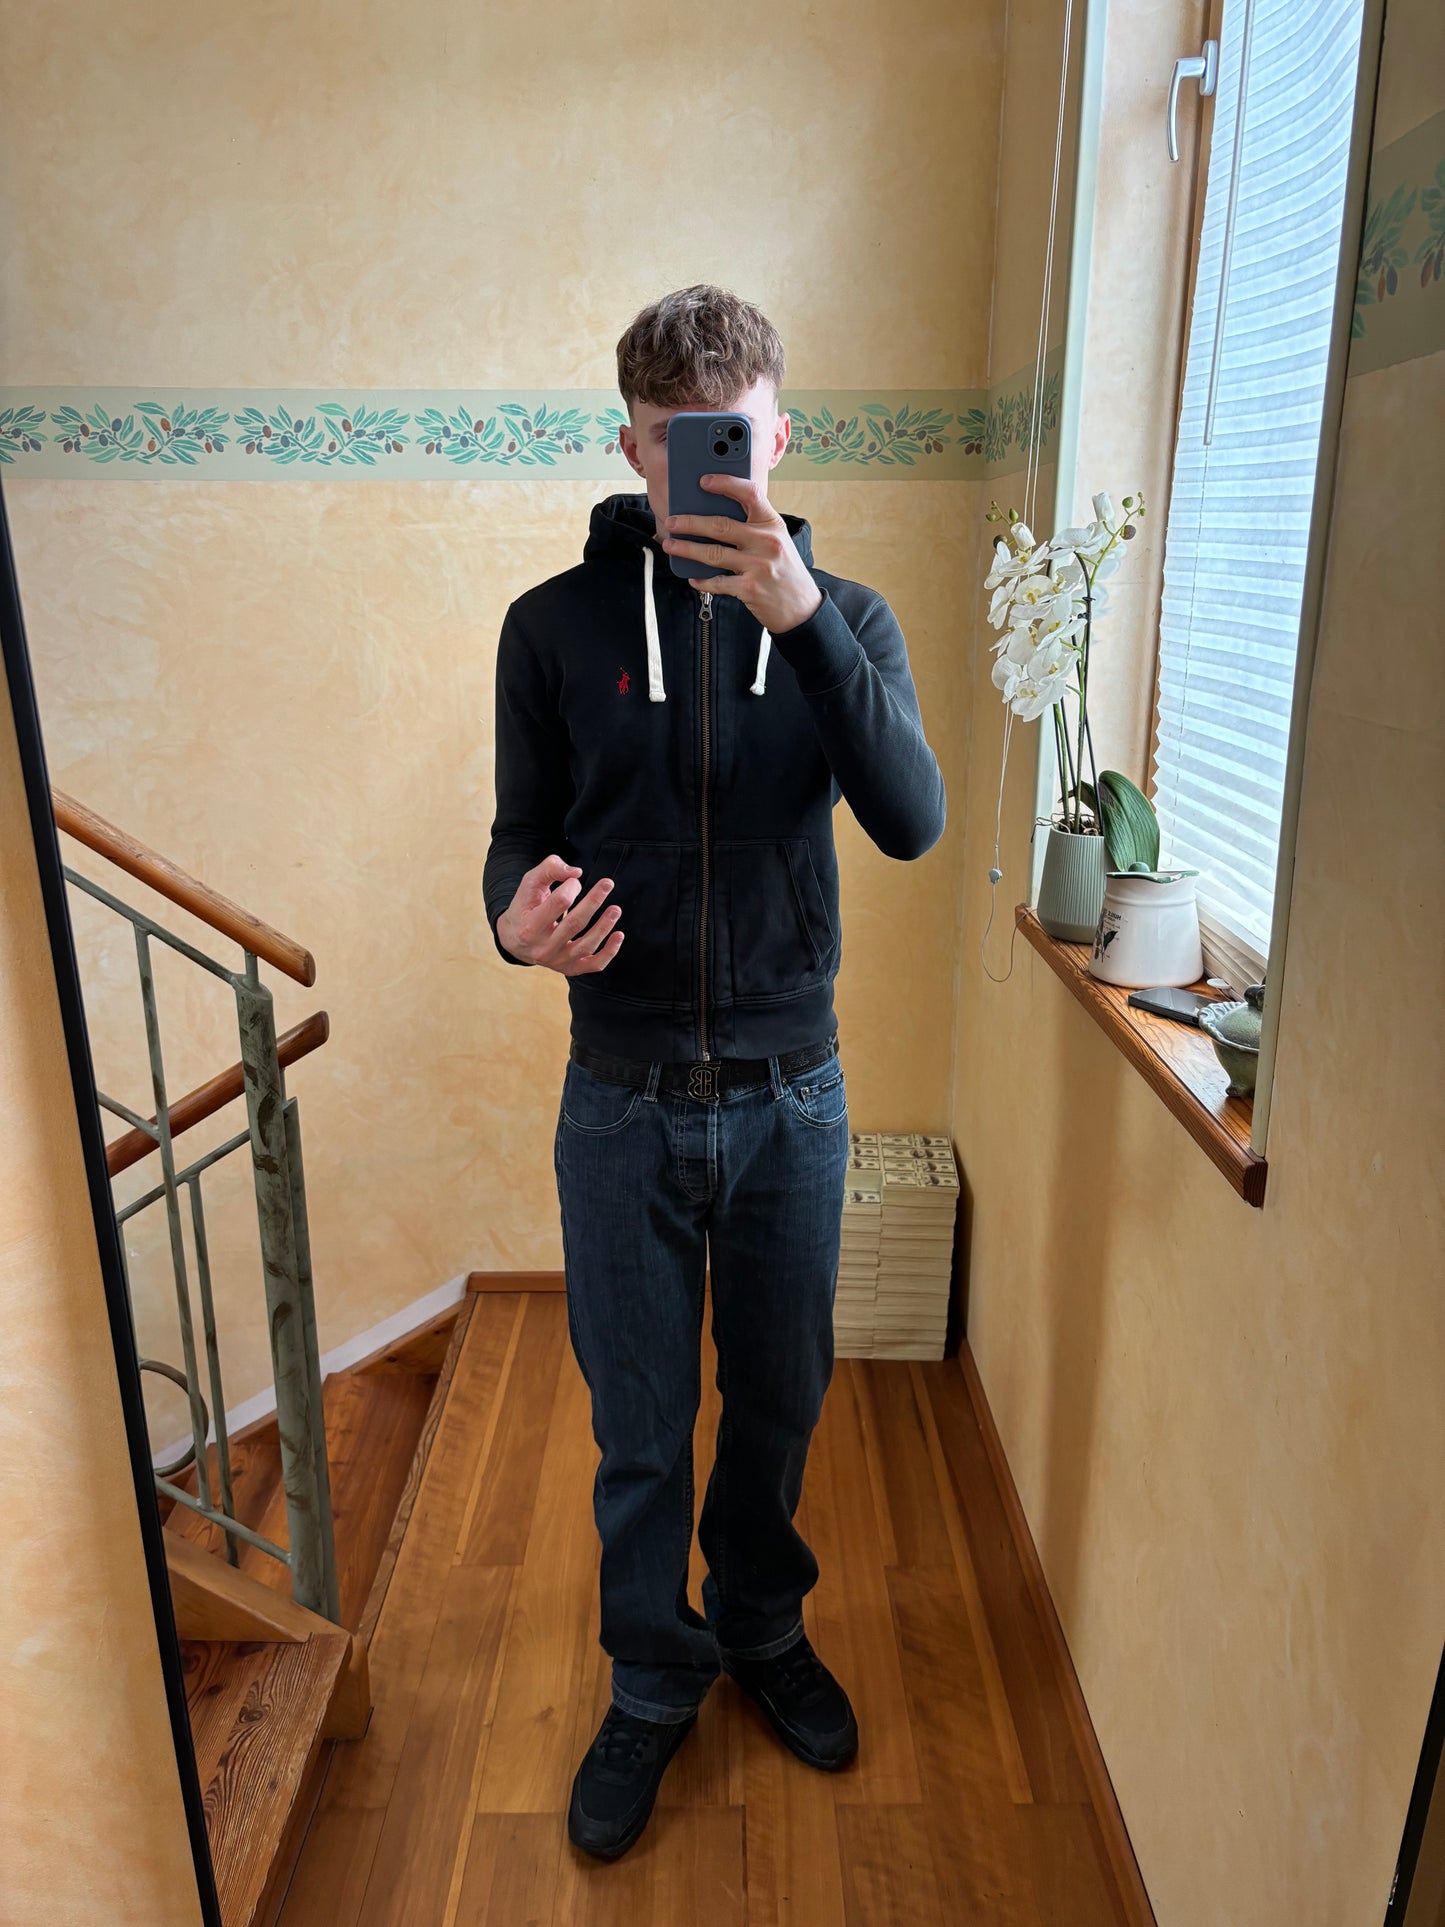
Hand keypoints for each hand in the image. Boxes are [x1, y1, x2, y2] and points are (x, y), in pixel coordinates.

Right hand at [497, 853, 623, 973]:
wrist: (515, 941)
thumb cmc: (525, 907)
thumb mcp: (529, 884)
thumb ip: (549, 870)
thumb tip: (576, 872)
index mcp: (530, 926)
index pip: (558, 903)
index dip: (571, 887)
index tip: (574, 880)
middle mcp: (543, 948)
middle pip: (575, 924)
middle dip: (593, 902)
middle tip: (608, 884)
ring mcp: (557, 961)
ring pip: (586, 945)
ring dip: (604, 926)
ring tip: (616, 909)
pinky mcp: (570, 969)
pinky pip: (594, 964)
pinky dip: (610, 952)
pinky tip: (619, 935)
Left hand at [661, 474, 823, 632]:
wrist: (802, 609)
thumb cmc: (785, 572)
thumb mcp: (778, 542)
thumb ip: (754, 529)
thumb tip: (714, 519)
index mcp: (773, 524)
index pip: (750, 493)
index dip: (725, 483)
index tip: (704, 481)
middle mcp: (767, 542)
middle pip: (721, 525)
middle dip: (690, 522)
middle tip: (672, 521)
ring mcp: (758, 566)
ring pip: (713, 553)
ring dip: (687, 548)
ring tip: (671, 545)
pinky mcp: (749, 589)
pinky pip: (717, 582)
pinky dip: (702, 581)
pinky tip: (693, 578)